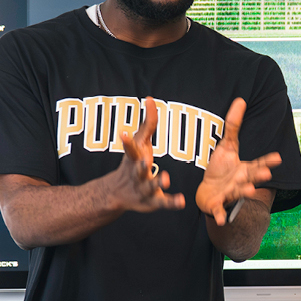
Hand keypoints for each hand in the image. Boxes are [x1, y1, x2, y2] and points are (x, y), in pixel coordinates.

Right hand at [109, 97, 185, 212]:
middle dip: (140, 165)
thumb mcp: (139, 142)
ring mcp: (144, 189)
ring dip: (157, 182)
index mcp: (133, 159)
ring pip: (150, 186)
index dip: (127, 142)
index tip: (123, 134)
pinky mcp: (154, 201)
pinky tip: (182, 201)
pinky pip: (164, 202)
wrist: (119, 193)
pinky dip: (172, 202)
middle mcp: (137, 174)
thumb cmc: (133, 162)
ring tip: (166, 179)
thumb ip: (148, 122)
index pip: (129, 150)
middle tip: (144, 161)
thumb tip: (150, 98)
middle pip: (138, 169)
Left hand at [197, 98, 282, 225]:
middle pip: (251, 178)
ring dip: (244, 192)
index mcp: (245, 169)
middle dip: (259, 176)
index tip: (278, 158)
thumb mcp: (226, 146)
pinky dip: (221, 216)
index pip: (258, 164)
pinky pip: (220, 211)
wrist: (208, 194)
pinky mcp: (217, 205)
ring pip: (238, 193)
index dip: (267, 162)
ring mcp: (230, 194)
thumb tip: (240, 99)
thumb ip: (233, 124)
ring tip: (251, 191)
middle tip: (266, 174)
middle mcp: (241, 182)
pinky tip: (222, 221)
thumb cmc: (220, 170)